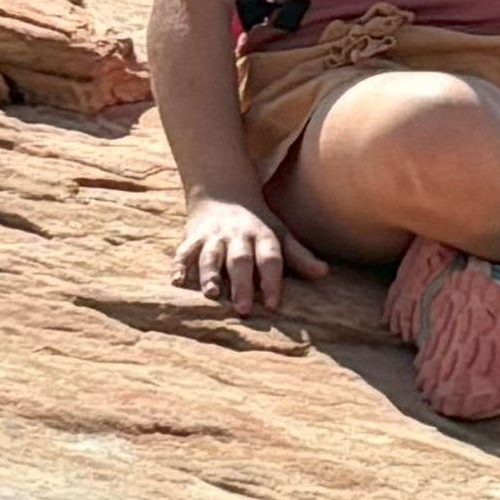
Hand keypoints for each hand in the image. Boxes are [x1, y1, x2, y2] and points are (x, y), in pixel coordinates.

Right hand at [172, 198, 316, 315]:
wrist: (222, 190)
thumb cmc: (256, 222)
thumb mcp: (280, 234)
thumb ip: (299, 255)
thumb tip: (323, 273)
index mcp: (262, 235)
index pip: (270, 258)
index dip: (272, 281)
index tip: (273, 304)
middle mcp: (237, 235)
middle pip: (240, 260)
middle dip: (242, 284)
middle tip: (243, 309)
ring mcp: (213, 236)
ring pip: (210, 256)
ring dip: (210, 275)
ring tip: (211, 294)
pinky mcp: (192, 237)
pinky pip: (184, 251)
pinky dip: (179, 265)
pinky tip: (176, 281)